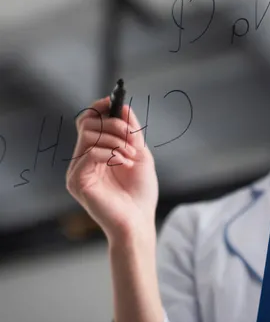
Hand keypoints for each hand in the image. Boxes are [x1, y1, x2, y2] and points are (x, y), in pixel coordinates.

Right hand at [65, 96, 158, 242]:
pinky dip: (111, 153)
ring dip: (116, 140)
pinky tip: (123, 163)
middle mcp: (83, 159)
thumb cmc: (140, 192)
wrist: (140, 220)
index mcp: (96, 151)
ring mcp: (78, 170)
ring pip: (89, 135)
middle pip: (87, 122)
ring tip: (131, 157)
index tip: (113, 101)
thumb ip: (131, 131)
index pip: (87, 120)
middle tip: (132, 138)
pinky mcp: (77, 182)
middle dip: (114, 124)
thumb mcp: (140, 154)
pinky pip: (89, 153)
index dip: (98, 107)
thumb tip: (122, 106)